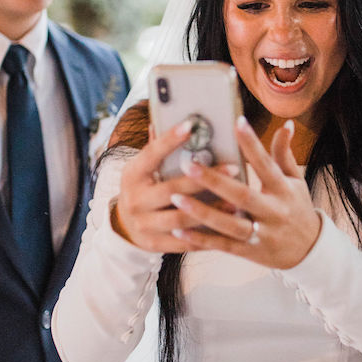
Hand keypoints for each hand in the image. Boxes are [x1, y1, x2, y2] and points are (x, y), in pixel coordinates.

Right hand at [112, 118, 236, 253]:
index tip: (190, 125)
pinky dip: (206, 235)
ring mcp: (143, 224)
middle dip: (205, 180)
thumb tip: (168, 117)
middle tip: (234, 169)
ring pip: (181, 218)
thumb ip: (158, 149)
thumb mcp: (143, 169)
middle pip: (172, 189)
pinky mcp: (154, 244)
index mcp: (132, 175)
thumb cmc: (143, 188)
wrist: (125, 226)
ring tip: (236, 201)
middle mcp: (135, 200)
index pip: (151, 154)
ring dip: (211, 210)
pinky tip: (226, 227)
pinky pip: (184, 241)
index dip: (170, 140)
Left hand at [167, 118, 321, 269]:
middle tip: (189, 165)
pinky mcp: (249, 251)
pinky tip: (179, 229)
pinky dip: (201, 239)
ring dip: (202, 212)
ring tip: (177, 197)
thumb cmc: (297, 208)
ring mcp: (261, 234)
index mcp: (283, 189)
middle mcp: (272, 212)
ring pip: (229, 224)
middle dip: (215, 181)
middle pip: (242, 196)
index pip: (266, 164)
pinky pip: (223, 245)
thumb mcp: (296, 181)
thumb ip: (284, 154)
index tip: (237, 123)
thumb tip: (287, 124)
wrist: (309, 250)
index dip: (252, 144)